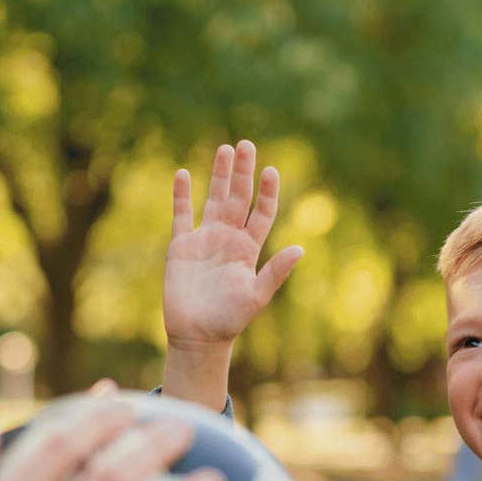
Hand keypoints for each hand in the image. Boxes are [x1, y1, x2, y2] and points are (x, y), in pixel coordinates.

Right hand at [164, 140, 302, 350]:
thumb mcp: (257, 296)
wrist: (197, 335)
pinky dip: (181, 195)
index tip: (271, 171)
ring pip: (212, 199)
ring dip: (218, 175)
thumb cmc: (230, 320)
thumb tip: (300, 249)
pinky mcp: (181, 246)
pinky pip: (182, 215)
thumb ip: (275, 271)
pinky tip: (182, 174)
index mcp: (249, 248)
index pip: (262, 213)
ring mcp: (205, 239)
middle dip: (242, 172)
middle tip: (246, 145)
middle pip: (237, 198)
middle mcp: (228, 238)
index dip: (267, 192)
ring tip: (224, 149)